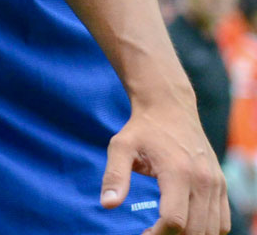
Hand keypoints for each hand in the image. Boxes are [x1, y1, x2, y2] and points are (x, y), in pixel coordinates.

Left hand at [104, 93, 229, 233]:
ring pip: (212, 230)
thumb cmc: (142, 128)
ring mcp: (216, 184)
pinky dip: (207, 231)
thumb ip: (114, 176)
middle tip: (150, 234)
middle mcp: (204, 181)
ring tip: (165, 231)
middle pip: (195, 230)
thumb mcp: (120, 146)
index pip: (174, 220)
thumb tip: (107, 204)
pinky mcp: (221, 186)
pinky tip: (185, 227)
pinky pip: (222, 221)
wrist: (170, 107)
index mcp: (179, 172)